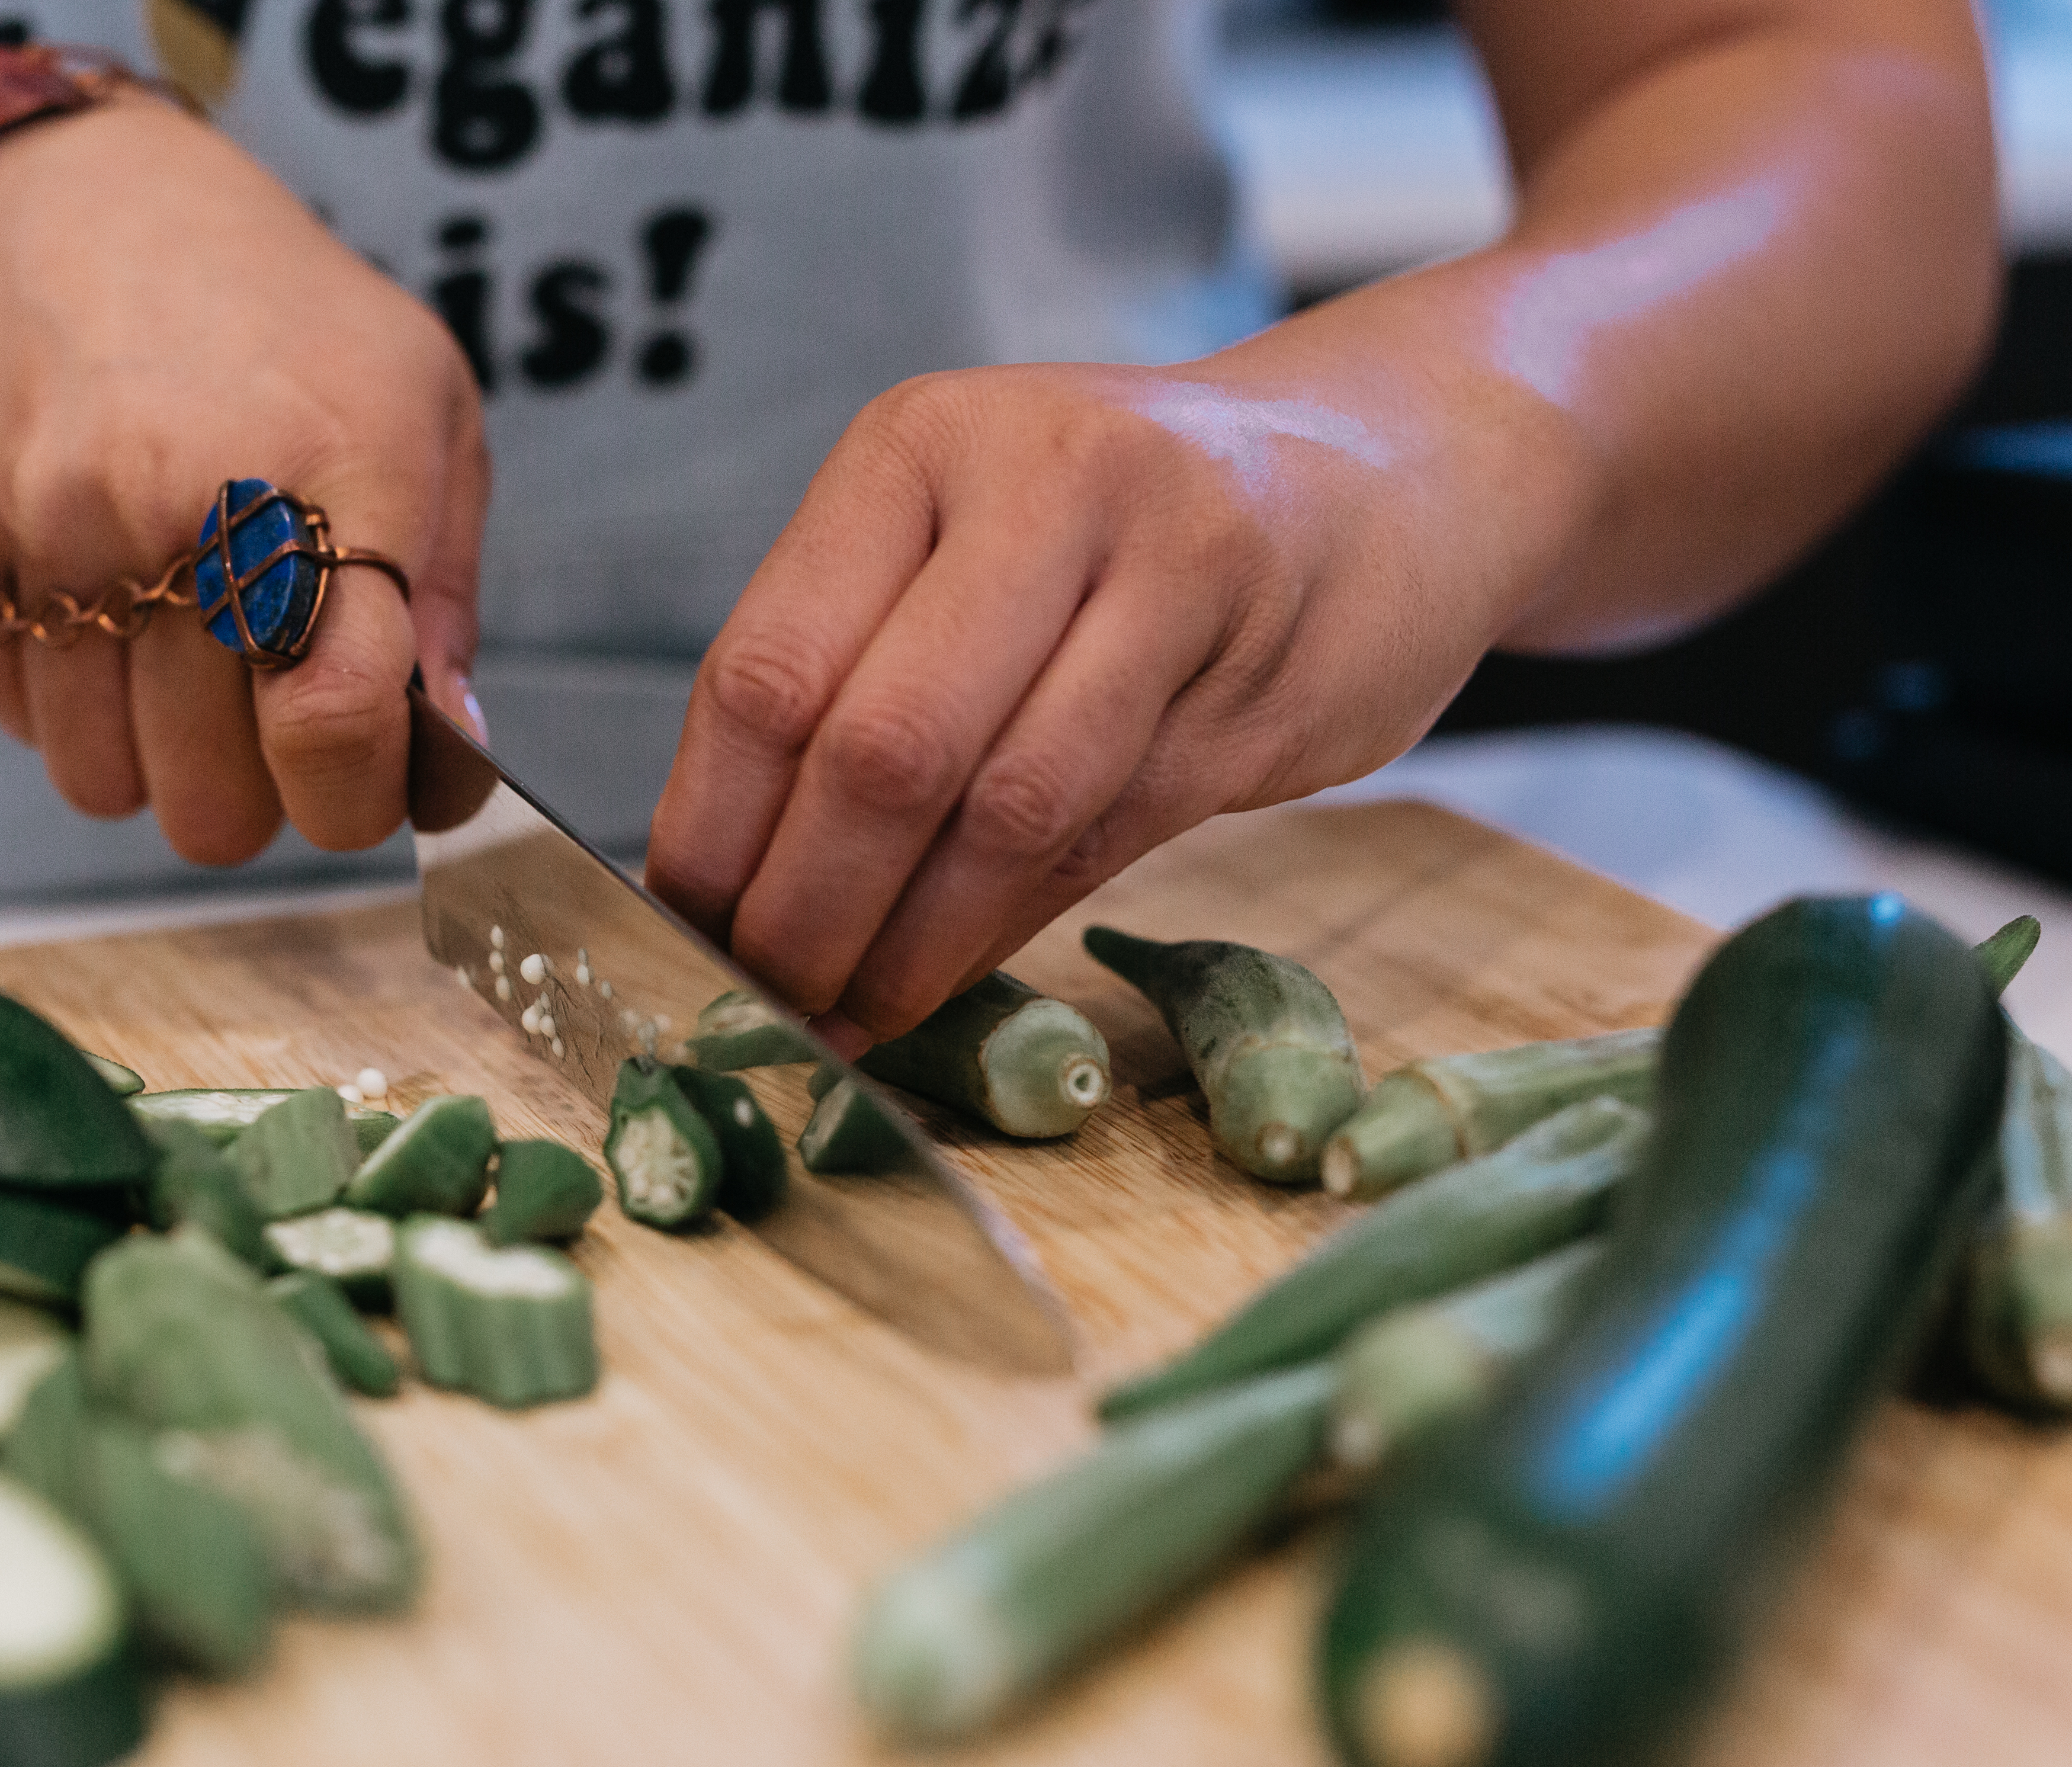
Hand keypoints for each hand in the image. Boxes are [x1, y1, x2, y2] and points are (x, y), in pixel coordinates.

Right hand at [0, 99, 486, 862]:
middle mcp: (182, 498)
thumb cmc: (280, 325)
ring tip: (176, 653)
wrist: (71, 201)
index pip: (334, 719)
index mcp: (333, 465)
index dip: (352, 799)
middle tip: (261, 713)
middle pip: (215, 797)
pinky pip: (17, 721)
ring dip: (149, 757)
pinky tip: (94, 607)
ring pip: (103, 783)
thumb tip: (449, 755)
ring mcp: (51, 524)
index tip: (355, 784)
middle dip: (252, 791)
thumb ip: (444, 595)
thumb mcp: (422, 407)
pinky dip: (61, 701)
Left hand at [644, 346, 1578, 1051]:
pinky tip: (936, 985)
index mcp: (924, 443)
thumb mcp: (968, 531)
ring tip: (842, 1019)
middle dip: (801, 910)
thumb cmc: (1128, 521)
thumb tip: (720, 883)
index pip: (769, 666)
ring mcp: (1171, 580)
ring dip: (902, 948)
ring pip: (997, 813)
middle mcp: (1046, 483)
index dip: (710, 827)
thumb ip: (852, 668)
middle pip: (877, 750)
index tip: (681, 926)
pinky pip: (1093, 844)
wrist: (1390, 472)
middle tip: (760, 1001)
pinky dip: (995, 936)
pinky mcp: (1256, 688)